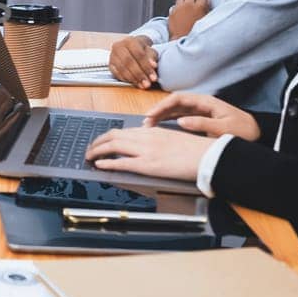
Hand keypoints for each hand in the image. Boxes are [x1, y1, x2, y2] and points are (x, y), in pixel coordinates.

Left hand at [84, 126, 211, 183]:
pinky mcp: (149, 165)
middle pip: (113, 136)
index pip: (123, 131)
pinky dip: (107, 163)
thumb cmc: (195, 150)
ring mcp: (147, 151)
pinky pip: (122, 162)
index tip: (101, 141)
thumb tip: (145, 143)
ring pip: (114, 146)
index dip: (108, 136)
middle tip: (89, 149)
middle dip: (97, 143)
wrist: (208, 156)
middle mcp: (147, 138)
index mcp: (153, 131)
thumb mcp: (172, 138)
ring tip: (89, 156)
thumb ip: (157, 139)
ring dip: (97, 151)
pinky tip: (99, 164)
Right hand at [108, 35, 158, 88]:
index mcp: (130, 41)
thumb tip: (153, 65)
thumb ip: (152, 57)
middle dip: (139, 74)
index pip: (138, 54)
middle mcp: (119, 47)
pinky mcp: (110, 65)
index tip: (153, 76)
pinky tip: (134, 83)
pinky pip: (117, 74)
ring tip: (142, 85)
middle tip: (147, 83)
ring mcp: (113, 56)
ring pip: (122, 69)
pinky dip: (126, 80)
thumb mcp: (150, 51)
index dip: (146, 66)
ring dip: (133, 79)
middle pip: (129, 62)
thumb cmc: (142, 50)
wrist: (132, 48)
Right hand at [142, 92, 260, 140]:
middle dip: (158, 110)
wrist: (256, 133)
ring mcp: (200, 110)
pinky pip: (180, 116)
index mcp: (206, 101)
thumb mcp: (223, 128)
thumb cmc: (243, 130)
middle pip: (174, 103)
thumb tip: (181, 121)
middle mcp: (201, 103)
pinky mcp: (200, 118)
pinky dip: (169, 120)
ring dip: (161, 115)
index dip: (163, 105)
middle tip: (146, 122)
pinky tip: (160, 126)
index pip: (179, 98)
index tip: (152, 114)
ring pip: (175, 110)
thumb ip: (202, 124)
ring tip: (149, 125)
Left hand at [167, 0, 210, 39]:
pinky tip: (180, 13)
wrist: (183, 41)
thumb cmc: (195, 33)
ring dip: (184, 1)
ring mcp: (178, 9)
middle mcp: (188, 5)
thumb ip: (206, 9)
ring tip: (187, 7)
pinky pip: (174, 6)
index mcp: (199, 6)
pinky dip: (177, 8)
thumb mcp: (205, 20)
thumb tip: (206, 2)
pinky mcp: (171, 13)